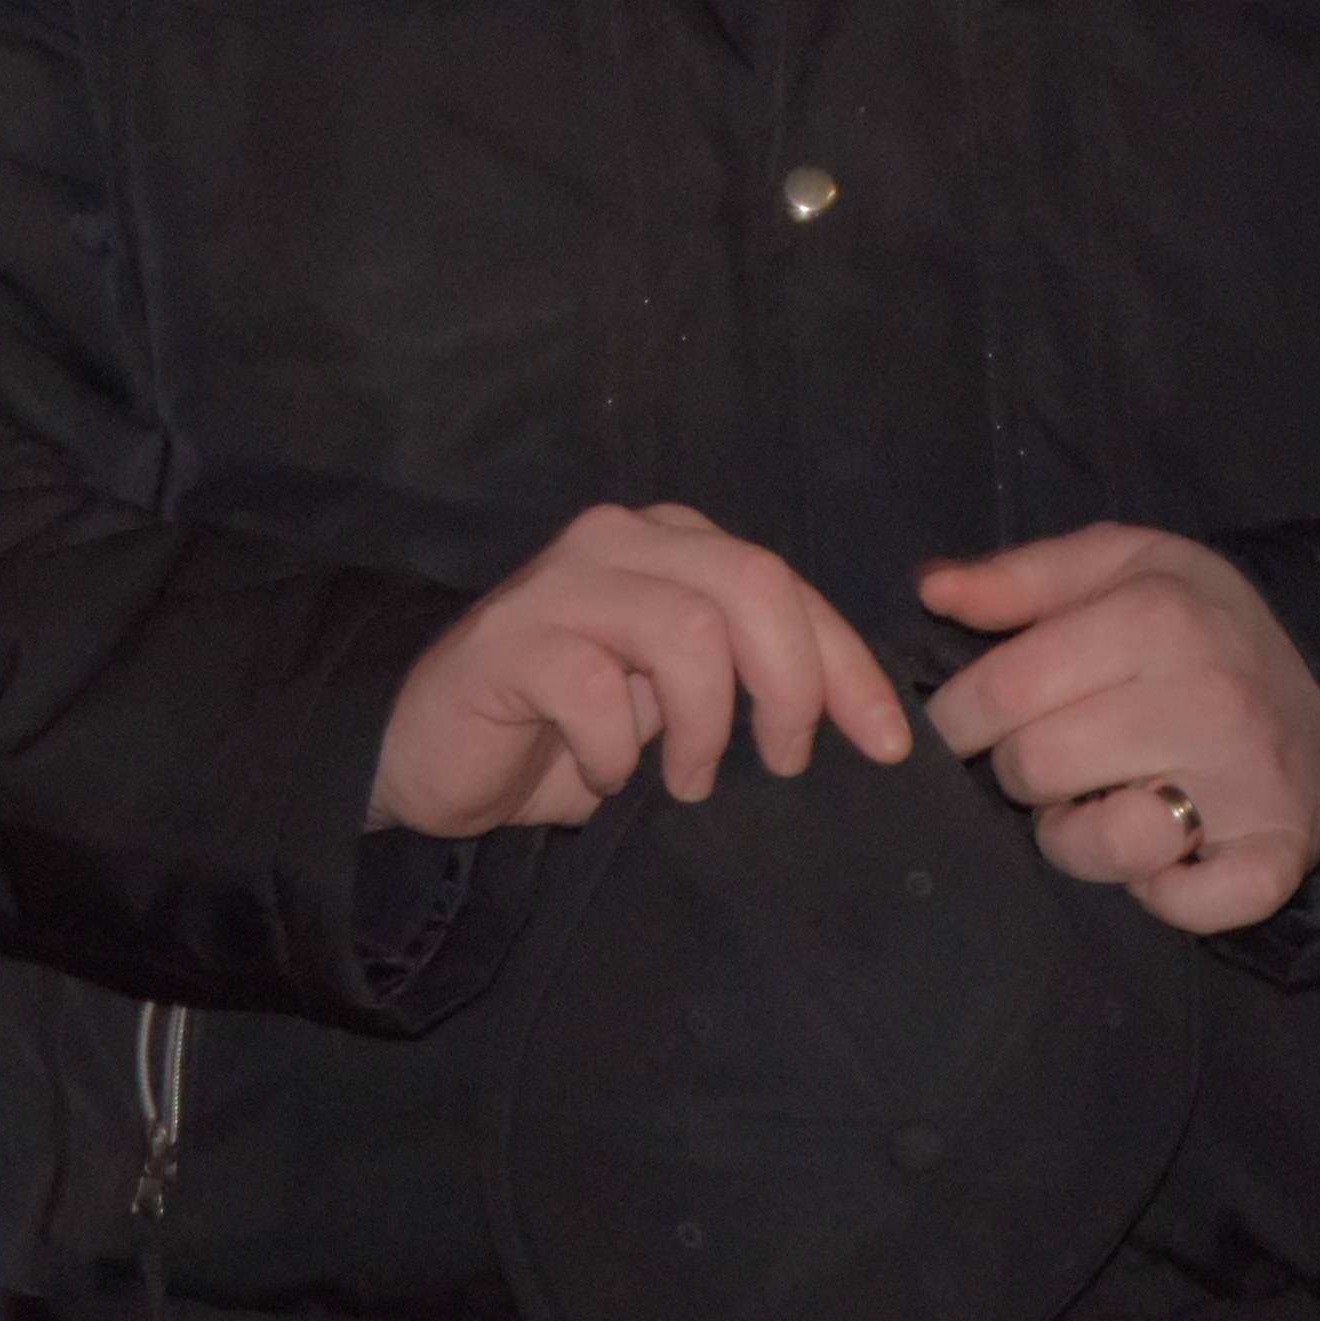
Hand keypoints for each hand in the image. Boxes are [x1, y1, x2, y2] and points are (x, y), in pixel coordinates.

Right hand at [371, 503, 913, 839]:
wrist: (431, 753)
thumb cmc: (565, 732)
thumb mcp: (676, 705)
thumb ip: (746, 683)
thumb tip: (859, 727)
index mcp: (676, 545)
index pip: (789, 588)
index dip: (849, 667)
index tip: (887, 746)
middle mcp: (622, 540)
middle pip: (753, 583)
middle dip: (794, 685)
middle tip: (785, 762)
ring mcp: (561, 581)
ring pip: (687, 631)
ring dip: (706, 726)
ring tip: (688, 781)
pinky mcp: (510, 638)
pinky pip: (596, 688)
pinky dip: (617, 751)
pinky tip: (605, 778)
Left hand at [913, 526, 1319, 936]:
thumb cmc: (1200, 624)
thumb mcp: (1122, 565)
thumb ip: (1022, 576)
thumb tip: (931, 590)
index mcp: (1157, 618)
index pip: (1002, 691)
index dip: (957, 719)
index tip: (959, 727)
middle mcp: (1206, 699)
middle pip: (1034, 768)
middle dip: (1020, 769)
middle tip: (1055, 755)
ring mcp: (1246, 785)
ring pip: (1099, 845)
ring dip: (1077, 838)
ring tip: (1099, 802)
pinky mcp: (1274, 857)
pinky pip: (1184, 907)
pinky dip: (1161, 896)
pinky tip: (1163, 856)